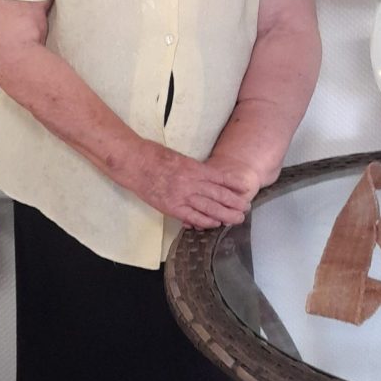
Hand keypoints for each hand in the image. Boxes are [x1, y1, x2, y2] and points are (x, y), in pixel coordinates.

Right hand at [120, 140, 250, 229]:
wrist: (135, 163)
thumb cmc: (154, 156)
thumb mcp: (180, 157)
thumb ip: (195, 169)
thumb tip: (209, 178)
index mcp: (194, 168)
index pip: (220, 178)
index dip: (234, 185)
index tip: (246, 189)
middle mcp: (191, 182)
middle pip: (218, 195)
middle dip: (234, 203)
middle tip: (246, 208)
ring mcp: (181, 196)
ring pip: (208, 208)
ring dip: (224, 215)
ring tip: (236, 219)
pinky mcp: (171, 207)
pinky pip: (192, 217)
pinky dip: (204, 222)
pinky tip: (214, 224)